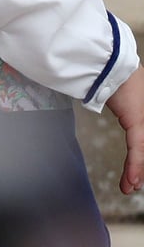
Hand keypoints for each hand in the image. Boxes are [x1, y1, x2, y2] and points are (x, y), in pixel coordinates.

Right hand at [105, 65, 143, 193]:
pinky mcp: (138, 121)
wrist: (109, 63)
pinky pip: (137, 148)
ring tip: (130, 187)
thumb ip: (131, 110)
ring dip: (137, 172)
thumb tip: (129, 118)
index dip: (141, 159)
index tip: (138, 174)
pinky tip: (131, 181)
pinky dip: (134, 166)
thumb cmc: (116, 75)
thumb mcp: (128, 98)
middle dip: (141, 166)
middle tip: (135, 182)